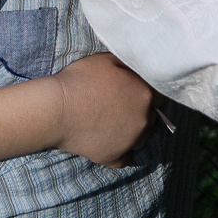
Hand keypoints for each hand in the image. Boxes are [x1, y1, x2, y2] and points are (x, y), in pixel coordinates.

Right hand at [50, 52, 156, 167]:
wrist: (57, 109)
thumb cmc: (81, 80)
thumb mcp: (107, 60)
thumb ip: (129, 65)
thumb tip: (138, 68)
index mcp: (145, 95)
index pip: (160, 95)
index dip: (148, 91)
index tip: (136, 89)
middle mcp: (144, 121)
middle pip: (152, 117)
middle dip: (142, 110)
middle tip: (122, 104)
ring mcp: (130, 142)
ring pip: (142, 138)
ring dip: (134, 130)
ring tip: (115, 122)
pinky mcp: (114, 157)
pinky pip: (126, 157)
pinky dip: (122, 150)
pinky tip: (111, 141)